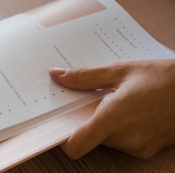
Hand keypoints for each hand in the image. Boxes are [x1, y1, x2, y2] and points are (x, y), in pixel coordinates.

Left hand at [49, 59, 174, 158]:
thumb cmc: (161, 77)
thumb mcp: (119, 70)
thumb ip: (85, 76)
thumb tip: (57, 76)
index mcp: (115, 118)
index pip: (77, 144)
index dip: (62, 136)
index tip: (57, 119)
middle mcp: (126, 138)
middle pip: (89, 137)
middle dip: (83, 118)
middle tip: (84, 96)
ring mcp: (138, 147)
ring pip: (104, 138)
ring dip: (101, 120)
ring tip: (108, 96)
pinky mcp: (147, 149)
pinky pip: (120, 141)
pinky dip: (116, 126)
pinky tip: (123, 105)